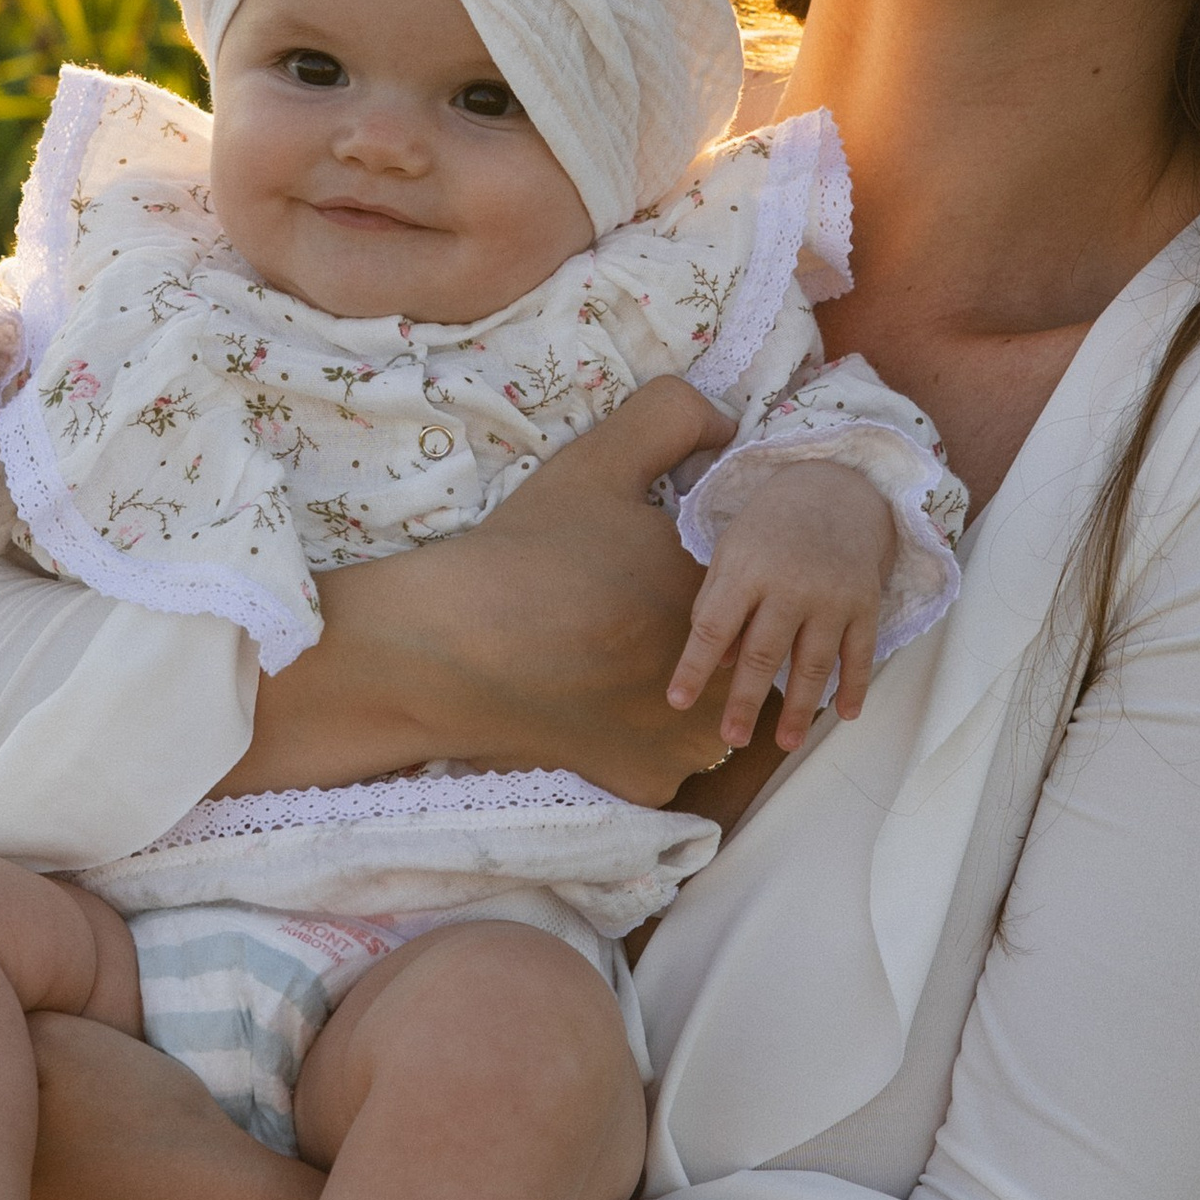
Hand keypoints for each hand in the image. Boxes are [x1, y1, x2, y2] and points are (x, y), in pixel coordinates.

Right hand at [221, 375, 738, 805]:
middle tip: (641, 611)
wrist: (445, 647)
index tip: (660, 562)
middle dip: (716, 632)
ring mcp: (688, 743)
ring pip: (718, 711)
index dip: (709, 567)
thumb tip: (726, 426)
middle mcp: (723, 677)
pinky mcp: (649, 783)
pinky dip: (647, 736)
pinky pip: (668, 758)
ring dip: (694, 690)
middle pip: (744, 650)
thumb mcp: (601, 458)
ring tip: (629, 658)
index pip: (753, 582)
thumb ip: (674, 417)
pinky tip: (604, 702)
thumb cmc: (527, 550)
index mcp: (722, 596)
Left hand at [666, 458, 896, 755]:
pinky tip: (845, 715)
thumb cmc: (771, 525)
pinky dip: (854, 686)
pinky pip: (860, 653)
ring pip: (813, 663)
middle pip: (764, 653)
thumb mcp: (733, 550)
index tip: (676, 702)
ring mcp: (831, 596)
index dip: (694, 667)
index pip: (713, 626)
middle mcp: (789, 584)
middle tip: (731, 739)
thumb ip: (719, 602)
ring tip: (785, 743)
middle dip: (746, 701)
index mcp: (746, 567)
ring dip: (800, 708)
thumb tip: (721, 664)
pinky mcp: (865, 602)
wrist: (837, 485)